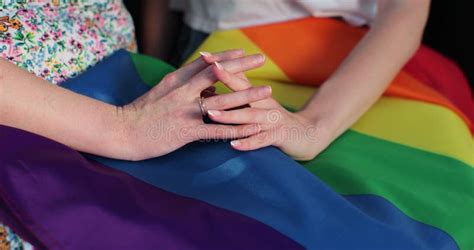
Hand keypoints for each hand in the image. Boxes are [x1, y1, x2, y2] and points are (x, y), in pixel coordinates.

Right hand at [117, 50, 270, 160]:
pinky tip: (252, 128)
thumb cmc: (141, 112)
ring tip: (267, 92)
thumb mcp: (161, 92)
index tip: (243, 51)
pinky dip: (236, 129)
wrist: (120, 131)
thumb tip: (205, 83)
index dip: (226, 56)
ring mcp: (184, 111)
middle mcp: (182, 92)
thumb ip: (183, 86)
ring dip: (246, 96)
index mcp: (176, 81)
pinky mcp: (185, 131)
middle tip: (261, 59)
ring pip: (222, 101)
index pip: (205, 64)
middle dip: (241, 66)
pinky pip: (216, 131)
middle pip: (217, 75)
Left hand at [206, 63, 333, 160]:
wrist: (307, 134)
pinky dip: (248, 142)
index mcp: (257, 95)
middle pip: (244, 91)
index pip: (238, 77)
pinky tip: (233, 144)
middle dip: (226, 80)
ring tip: (211, 114)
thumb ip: (239, 92)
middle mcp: (265, 103)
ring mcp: (273, 120)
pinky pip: (262, 140)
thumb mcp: (258, 102)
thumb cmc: (274, 119)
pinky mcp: (279, 136)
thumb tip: (214, 80)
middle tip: (208, 72)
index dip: (222, 67)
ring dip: (230, 115)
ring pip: (250, 116)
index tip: (204, 56)